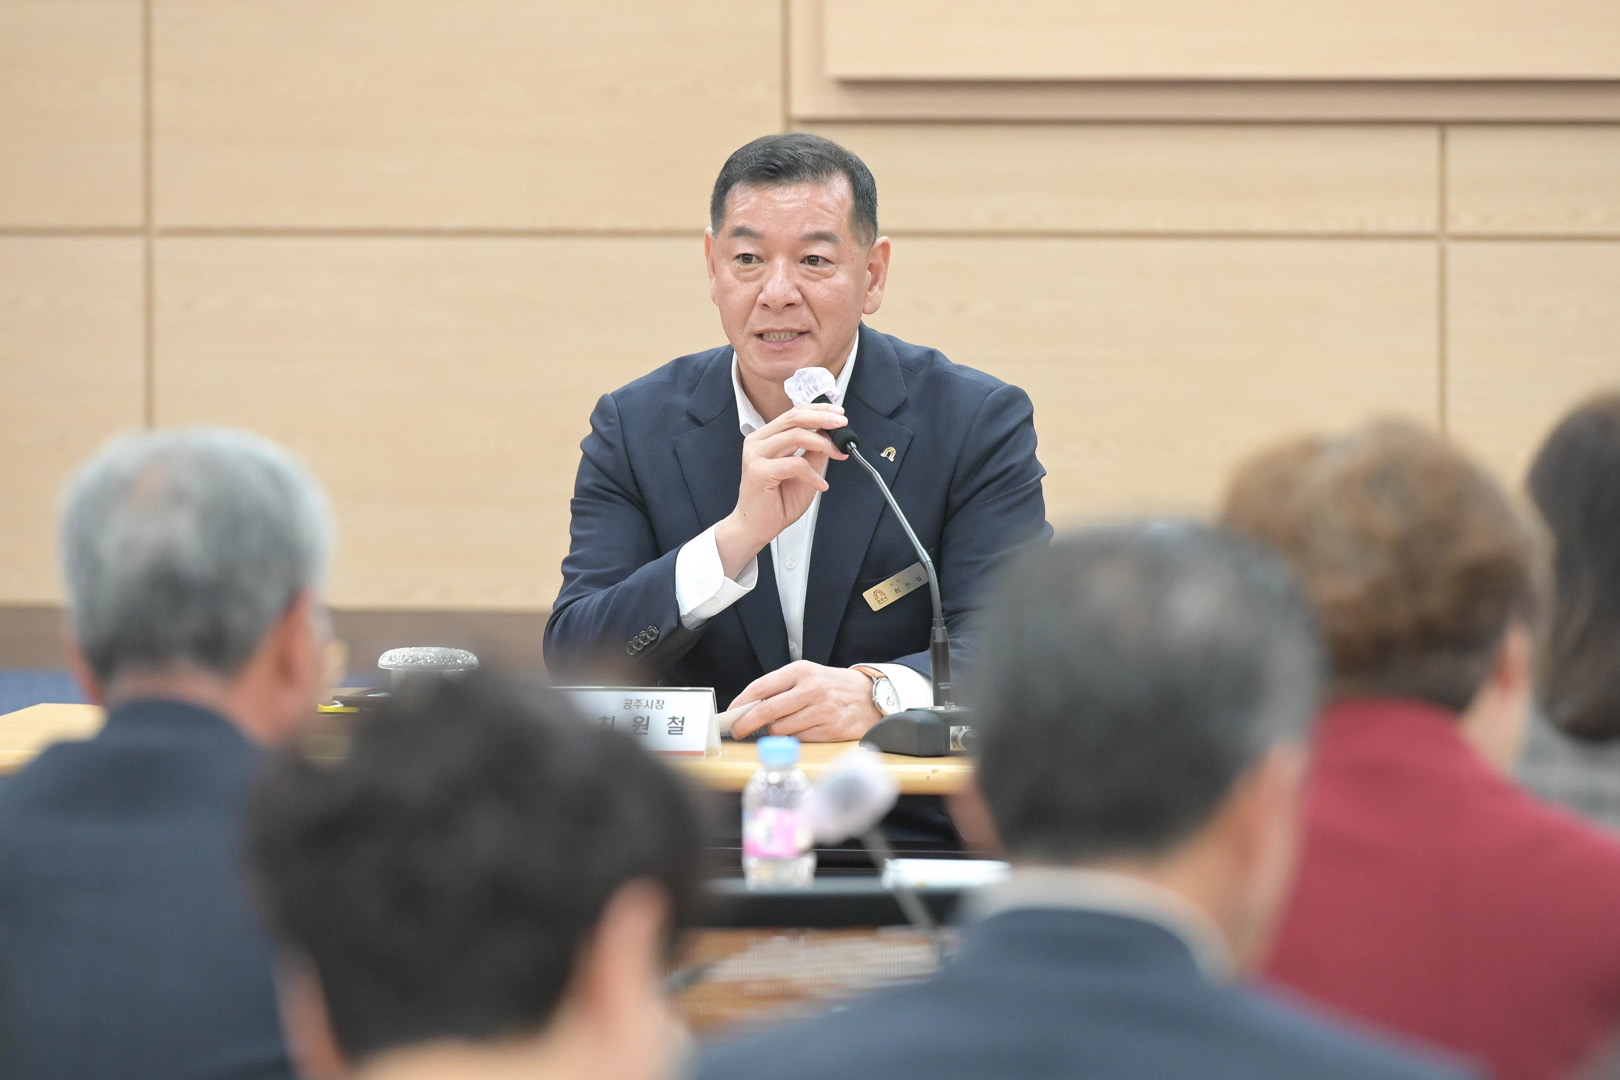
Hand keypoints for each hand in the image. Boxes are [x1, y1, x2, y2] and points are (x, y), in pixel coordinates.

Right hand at [714, 405, 847, 578]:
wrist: (756, 528)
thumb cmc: (775, 502)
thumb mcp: (803, 472)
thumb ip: (814, 452)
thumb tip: (831, 436)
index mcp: (766, 438)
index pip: (793, 413)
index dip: (818, 410)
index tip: (839, 414)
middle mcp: (757, 442)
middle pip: (794, 418)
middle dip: (823, 418)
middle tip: (842, 424)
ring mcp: (756, 455)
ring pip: (796, 436)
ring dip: (823, 444)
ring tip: (837, 454)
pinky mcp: (759, 471)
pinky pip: (795, 464)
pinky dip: (813, 474)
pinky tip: (821, 485)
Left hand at [728, 661, 881, 741]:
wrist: (870, 695)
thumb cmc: (831, 686)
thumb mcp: (807, 675)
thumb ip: (779, 688)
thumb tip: (748, 708)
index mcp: (801, 671)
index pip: (761, 687)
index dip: (741, 702)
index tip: (731, 713)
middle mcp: (812, 689)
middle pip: (767, 711)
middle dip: (746, 724)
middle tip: (738, 730)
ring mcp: (822, 710)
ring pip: (781, 729)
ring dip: (774, 731)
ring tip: (780, 726)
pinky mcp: (831, 729)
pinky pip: (799, 739)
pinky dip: (793, 738)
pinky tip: (799, 730)